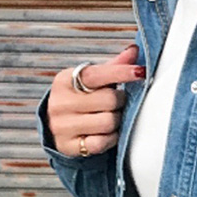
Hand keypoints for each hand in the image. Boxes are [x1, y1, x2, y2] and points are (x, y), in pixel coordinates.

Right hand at [46, 43, 145, 157]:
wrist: (56, 128)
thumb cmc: (79, 100)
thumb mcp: (91, 81)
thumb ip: (113, 67)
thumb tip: (134, 50)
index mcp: (64, 81)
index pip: (98, 74)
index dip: (122, 72)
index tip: (141, 72)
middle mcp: (60, 102)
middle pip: (109, 100)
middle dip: (120, 101)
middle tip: (119, 102)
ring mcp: (63, 126)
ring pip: (108, 122)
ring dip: (117, 121)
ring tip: (112, 117)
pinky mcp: (68, 146)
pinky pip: (102, 143)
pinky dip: (110, 138)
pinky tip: (107, 133)